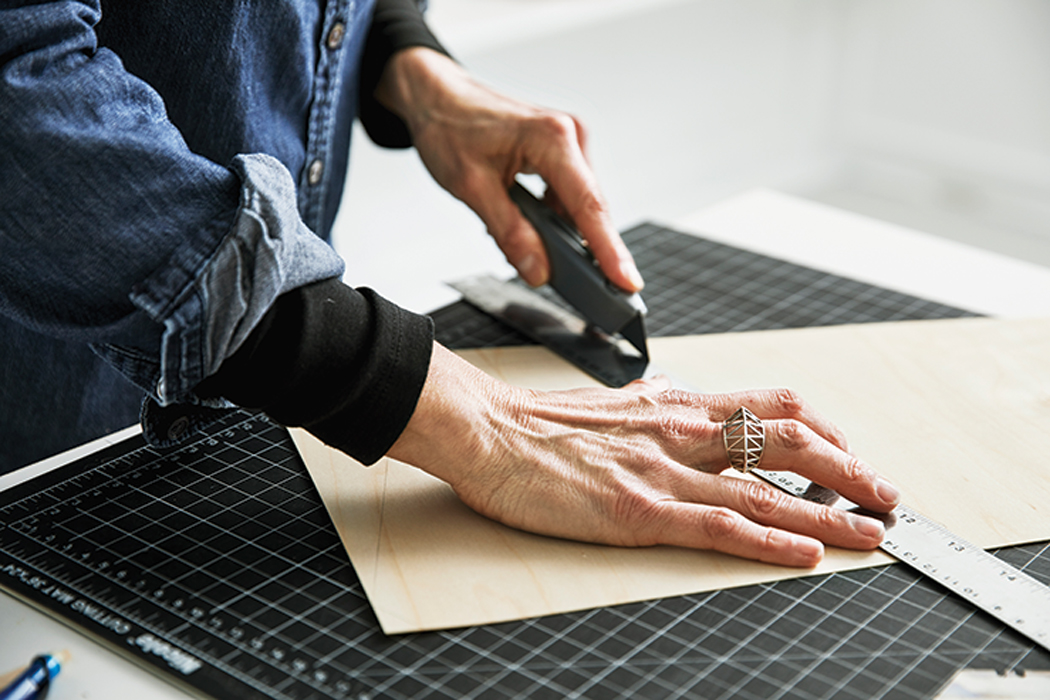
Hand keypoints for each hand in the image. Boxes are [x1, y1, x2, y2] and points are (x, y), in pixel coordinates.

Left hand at [374, 47, 643, 291]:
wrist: (437, 95)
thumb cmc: (450, 126)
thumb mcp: (472, 187)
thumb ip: (508, 231)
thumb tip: (538, 270)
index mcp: (552, 138)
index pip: (588, 205)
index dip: (609, 250)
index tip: (627, 283)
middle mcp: (569, 137)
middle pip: (590, 208)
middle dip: (586, 252)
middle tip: (583, 292)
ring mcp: (568, 144)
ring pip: (577, 207)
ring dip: (558, 235)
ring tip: (526, 248)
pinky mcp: (561, 154)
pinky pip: (566, 199)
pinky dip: (550, 221)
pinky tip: (525, 227)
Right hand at [388, 345, 900, 567]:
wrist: (488, 431)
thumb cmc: (540, 423)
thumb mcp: (613, 405)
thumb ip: (653, 407)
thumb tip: (677, 405)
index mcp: (674, 405)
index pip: (771, 405)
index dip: (823, 429)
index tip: (849, 451)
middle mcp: (680, 431)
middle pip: (787, 439)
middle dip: (848, 468)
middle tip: (885, 493)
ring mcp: (662, 471)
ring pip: (765, 487)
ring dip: (830, 511)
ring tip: (873, 531)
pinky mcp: (637, 510)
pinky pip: (718, 525)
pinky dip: (770, 539)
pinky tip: (804, 553)